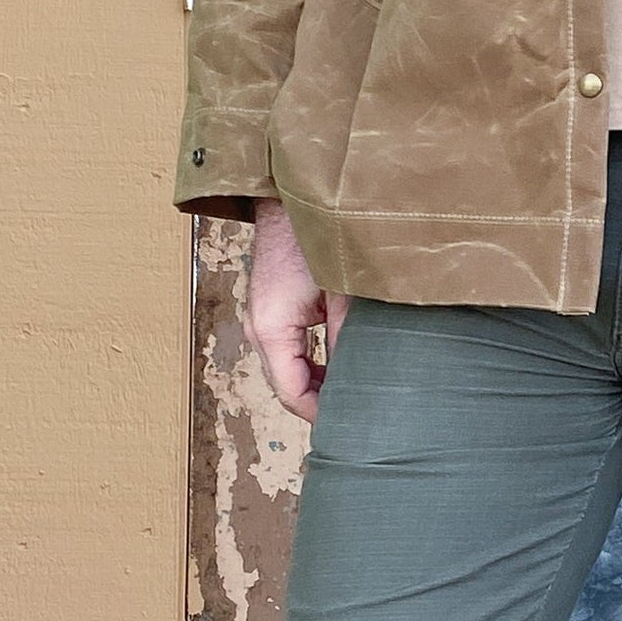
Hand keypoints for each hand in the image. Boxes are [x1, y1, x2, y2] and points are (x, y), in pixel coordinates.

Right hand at [245, 199, 349, 425]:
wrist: (294, 193)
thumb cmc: (317, 236)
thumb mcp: (344, 294)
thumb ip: (348, 340)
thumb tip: (361, 380)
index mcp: (272, 329)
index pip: (293, 393)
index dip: (321, 414)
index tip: (352, 427)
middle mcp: (260, 327)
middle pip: (288, 384)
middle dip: (320, 401)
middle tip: (358, 414)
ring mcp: (263, 316)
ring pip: (288, 367)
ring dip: (318, 381)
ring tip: (354, 392)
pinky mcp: (272, 305)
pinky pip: (289, 347)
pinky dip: (312, 361)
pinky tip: (340, 363)